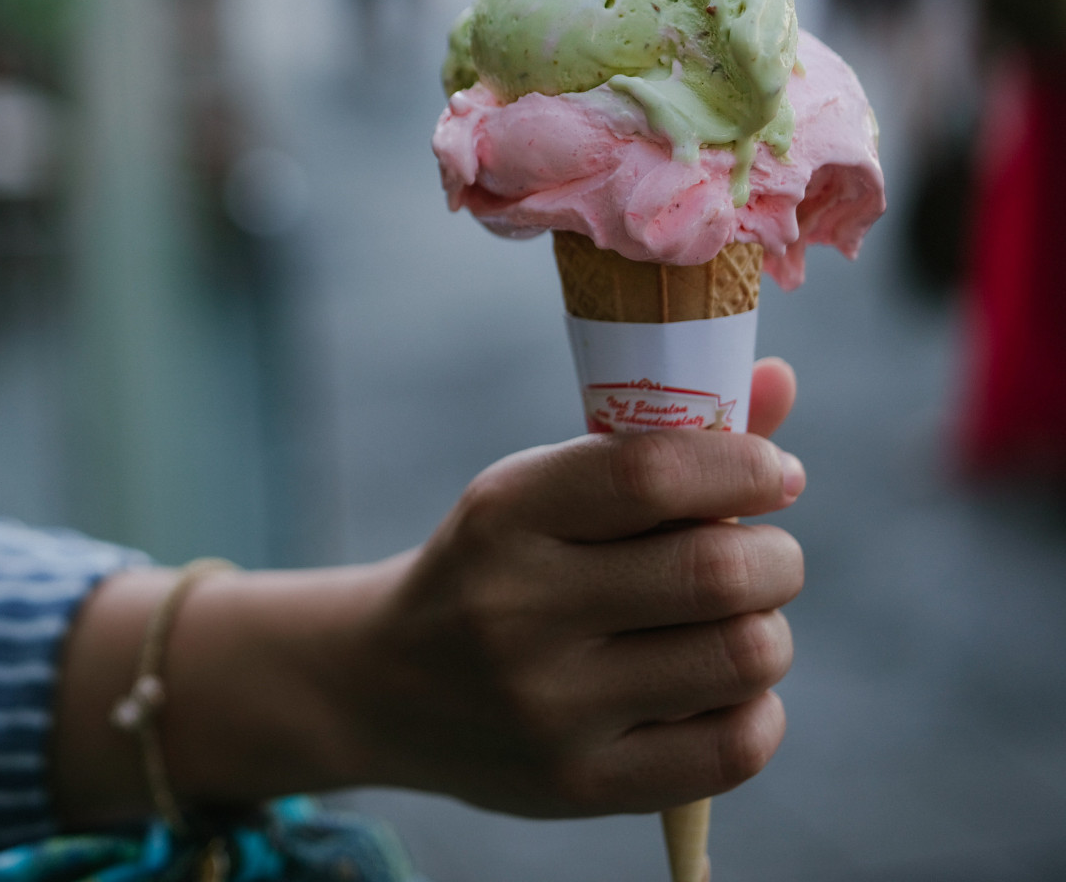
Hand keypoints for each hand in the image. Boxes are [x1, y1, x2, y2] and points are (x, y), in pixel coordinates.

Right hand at [347, 357, 804, 816]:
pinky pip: (736, 746)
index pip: (654, 472)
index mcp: (505, 514)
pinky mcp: (581, 785)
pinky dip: (757, 707)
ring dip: (767, 631)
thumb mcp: (542, 492)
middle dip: (776, 556)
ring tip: (731, 624)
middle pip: (720, 571)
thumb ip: (661, 440)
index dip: (744, 464)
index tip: (774, 471)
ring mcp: (549, 707)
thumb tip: (777, 378)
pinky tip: (720, 688)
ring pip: (745, 656)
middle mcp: (519, 610)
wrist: (386, 685)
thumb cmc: (495, 567)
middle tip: (764, 556)